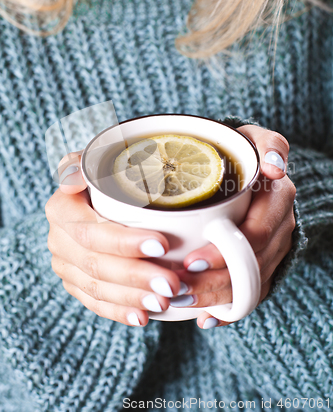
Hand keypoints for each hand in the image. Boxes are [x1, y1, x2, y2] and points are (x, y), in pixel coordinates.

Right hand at [45, 152, 182, 326]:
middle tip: (172, 282)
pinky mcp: (76, 283)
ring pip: (97, 288)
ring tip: (165, 299)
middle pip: (97, 264)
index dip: (124, 241)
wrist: (104, 194)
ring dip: (132, 297)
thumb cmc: (106, 173)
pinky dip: (120, 311)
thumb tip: (73, 178)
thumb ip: (83, 163)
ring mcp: (66, 265)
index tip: (163, 243)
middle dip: (136, 276)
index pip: (91, 231)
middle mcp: (59, 239)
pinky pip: (96, 303)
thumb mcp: (96, 157)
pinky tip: (144, 316)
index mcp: (62, 209)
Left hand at [174, 125, 295, 329]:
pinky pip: (253, 293)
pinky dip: (230, 309)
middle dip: (214, 283)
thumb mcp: (258, 139)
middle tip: (177, 289)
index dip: (224, 252)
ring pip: (250, 285)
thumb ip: (269, 146)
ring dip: (216, 299)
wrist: (259, 173)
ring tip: (181, 303)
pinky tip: (207, 319)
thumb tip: (274, 168)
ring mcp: (274, 250)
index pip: (254, 234)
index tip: (190, 262)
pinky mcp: (266, 264)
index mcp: (278, 199)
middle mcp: (280, 229)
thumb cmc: (247, 154)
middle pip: (250, 266)